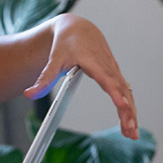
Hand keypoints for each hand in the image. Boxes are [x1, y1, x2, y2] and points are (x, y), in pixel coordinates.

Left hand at [23, 14, 137, 138]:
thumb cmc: (67, 42)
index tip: (123, 105)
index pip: (107, 79)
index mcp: (94, 62)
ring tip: (132, 135)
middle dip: (128, 112)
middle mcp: (108, 67)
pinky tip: (130, 123)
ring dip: (131, 114)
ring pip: (127, 94)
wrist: (78, 28)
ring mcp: (114, 71)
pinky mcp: (115, 75)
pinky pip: (126, 92)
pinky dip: (130, 108)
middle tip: (130, 131)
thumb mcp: (54, 59)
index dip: (116, 93)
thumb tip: (29, 94)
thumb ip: (45, 78)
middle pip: (122, 91)